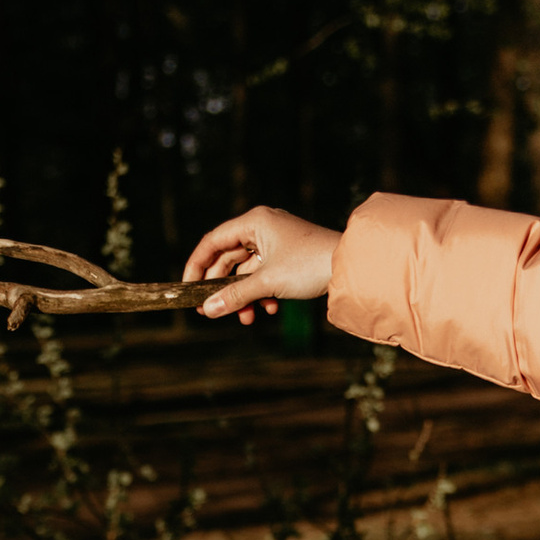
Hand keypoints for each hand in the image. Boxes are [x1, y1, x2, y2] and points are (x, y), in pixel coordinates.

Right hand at [186, 205, 338, 317]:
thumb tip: (207, 310)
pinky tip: (269, 309)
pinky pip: (264, 275)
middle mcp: (262, 227)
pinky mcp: (287, 256)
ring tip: (248, 318)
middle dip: (223, 288)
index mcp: (254, 222)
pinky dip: (262, 293)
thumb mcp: (267, 283)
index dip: (196, 266)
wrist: (352, 267)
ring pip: (247, 271)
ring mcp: (276, 242)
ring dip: (244, 296)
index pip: (212, 242)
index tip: (187, 288)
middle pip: (228, 259)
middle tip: (212, 312)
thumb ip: (234, 296)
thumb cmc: (309, 265)